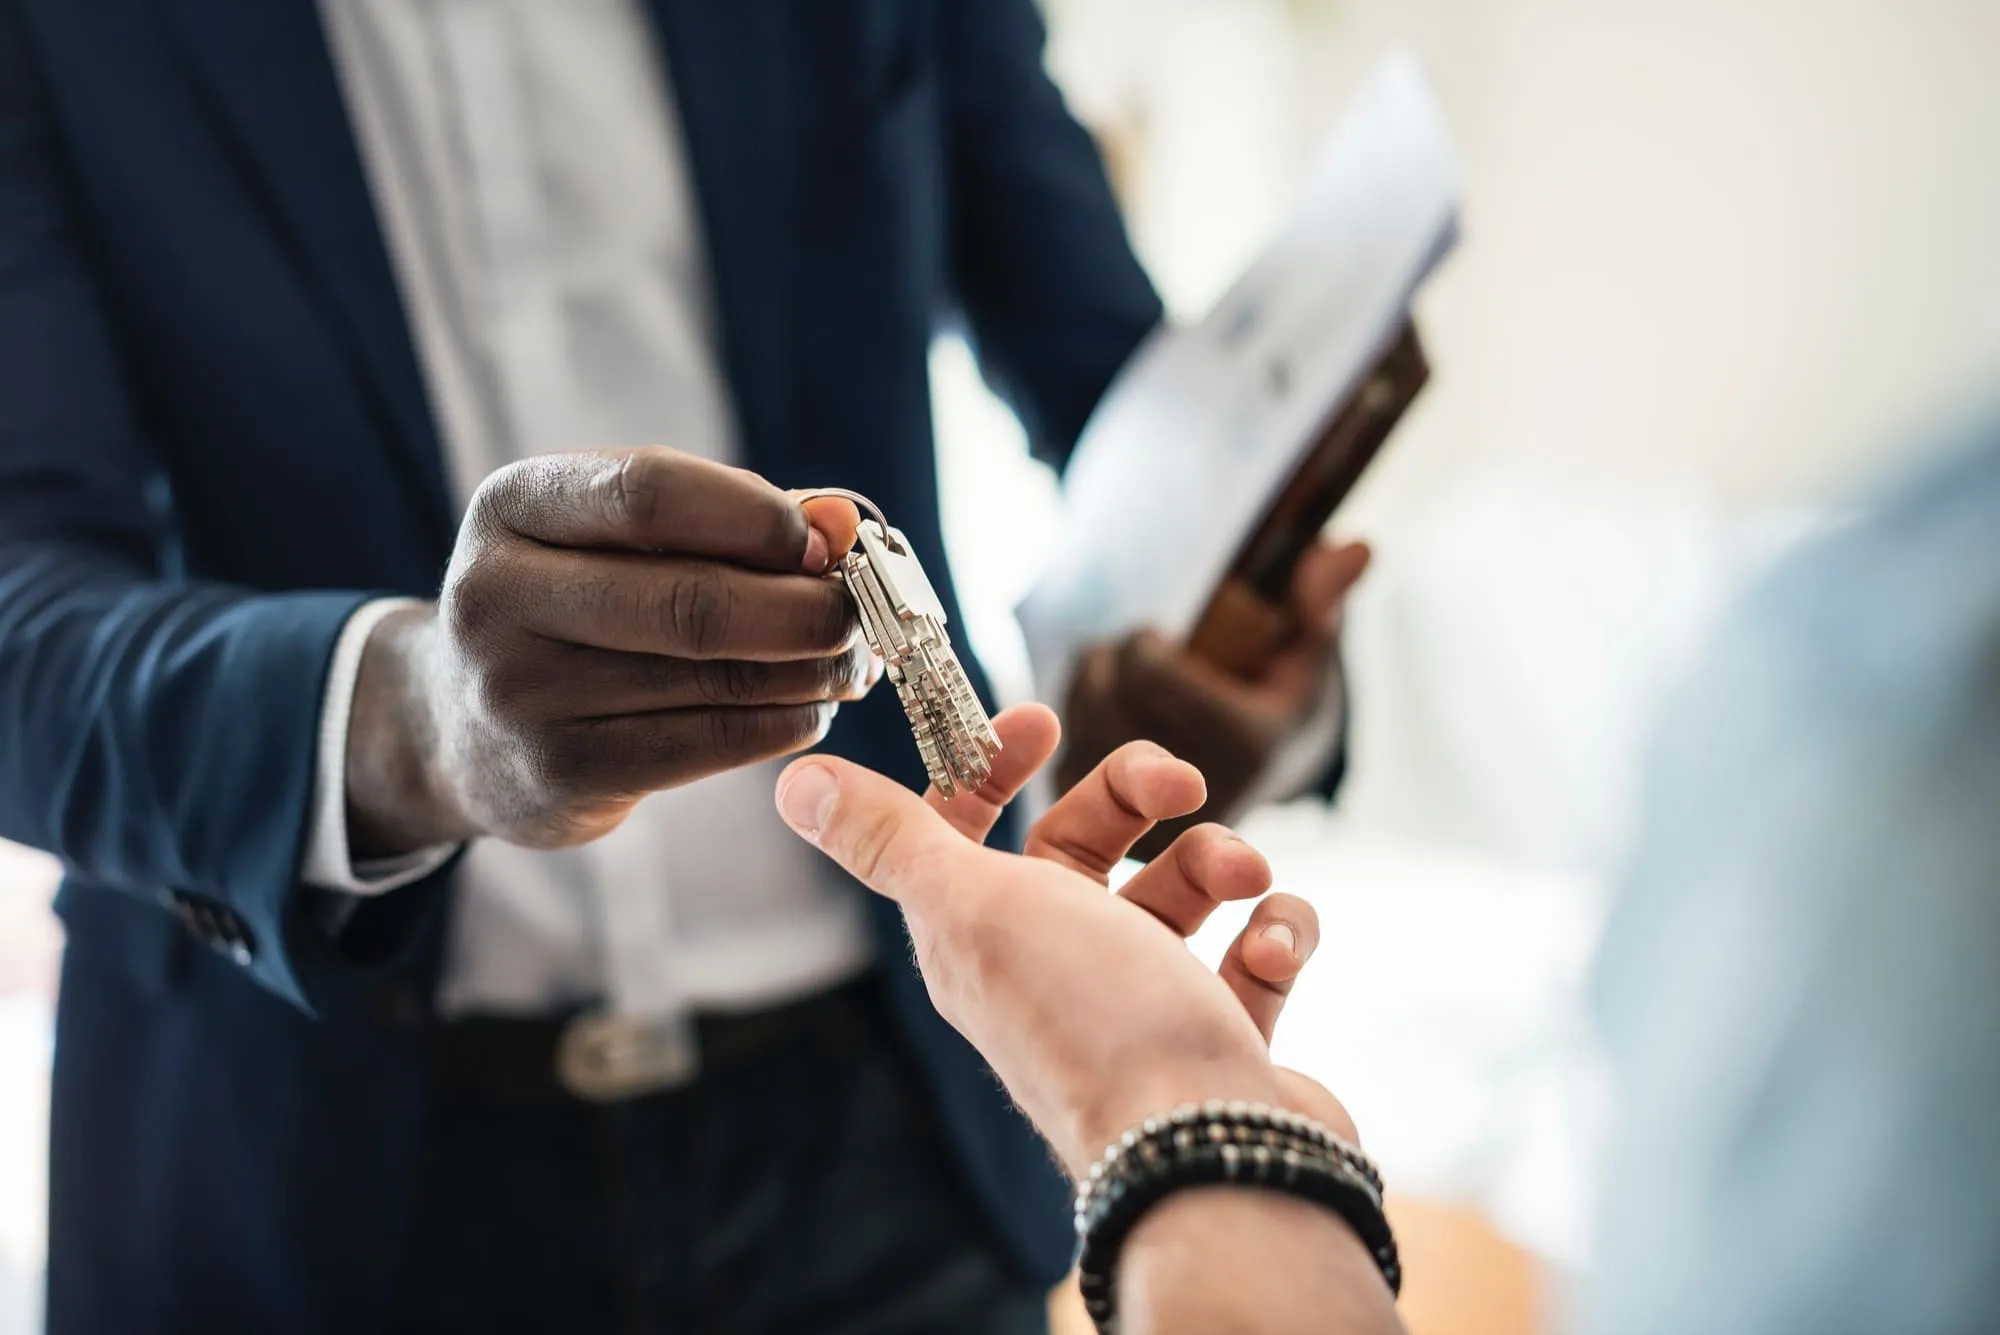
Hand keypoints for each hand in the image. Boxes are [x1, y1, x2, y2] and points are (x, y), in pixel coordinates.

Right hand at [347, 448, 873, 855]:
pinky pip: (706, 744)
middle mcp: (497, 595)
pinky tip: (809, 709)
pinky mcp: (559, 773)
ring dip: (807, 670)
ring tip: (849, 661)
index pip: (650, 491)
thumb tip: (841, 522)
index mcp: (513, 506)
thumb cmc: (575, 607)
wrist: (460, 728)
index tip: (826, 541)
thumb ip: (726, 518)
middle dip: (803, 609)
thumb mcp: (615, 539)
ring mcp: (521, 693)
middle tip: (859, 615)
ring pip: (711, 678)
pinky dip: (781, 723)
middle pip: (691, 600)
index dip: (757, 517)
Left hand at [775, 703, 1350, 1174]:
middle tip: (1182, 784)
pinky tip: (1273, 946)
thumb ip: (890, 839)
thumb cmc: (1090, 1019)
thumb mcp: (971, 907)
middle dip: (1136, 795)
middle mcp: (1054, 968)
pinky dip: (1275, 932)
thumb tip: (795, 782)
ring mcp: (1142, 1005)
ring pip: (1180, 890)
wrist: (1210, 1153)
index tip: (1043, 722)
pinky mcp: (1219, 1036)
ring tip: (1244, 878)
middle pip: (1085, 845)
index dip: (992, 767)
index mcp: (980, 937)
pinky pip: (1254, 952)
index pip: (967, 831)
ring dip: (1219, 860)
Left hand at [1059, 540, 1370, 859]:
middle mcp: (1197, 793)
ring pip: (1077, 722)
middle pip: (1109, 693)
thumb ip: (1321, 601)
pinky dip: (1072, 725)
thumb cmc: (1280, 703)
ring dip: (1090, 685)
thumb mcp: (1308, 656)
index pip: (1149, 672)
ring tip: (1122, 682)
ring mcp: (1146, 820)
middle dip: (1114, 659)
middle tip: (1138, 655)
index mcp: (1248, 746)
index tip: (1160, 637)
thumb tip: (1355, 547)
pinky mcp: (1112, 837)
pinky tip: (1102, 717)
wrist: (1255, 786)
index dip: (1143, 642)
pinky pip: (1061, 755)